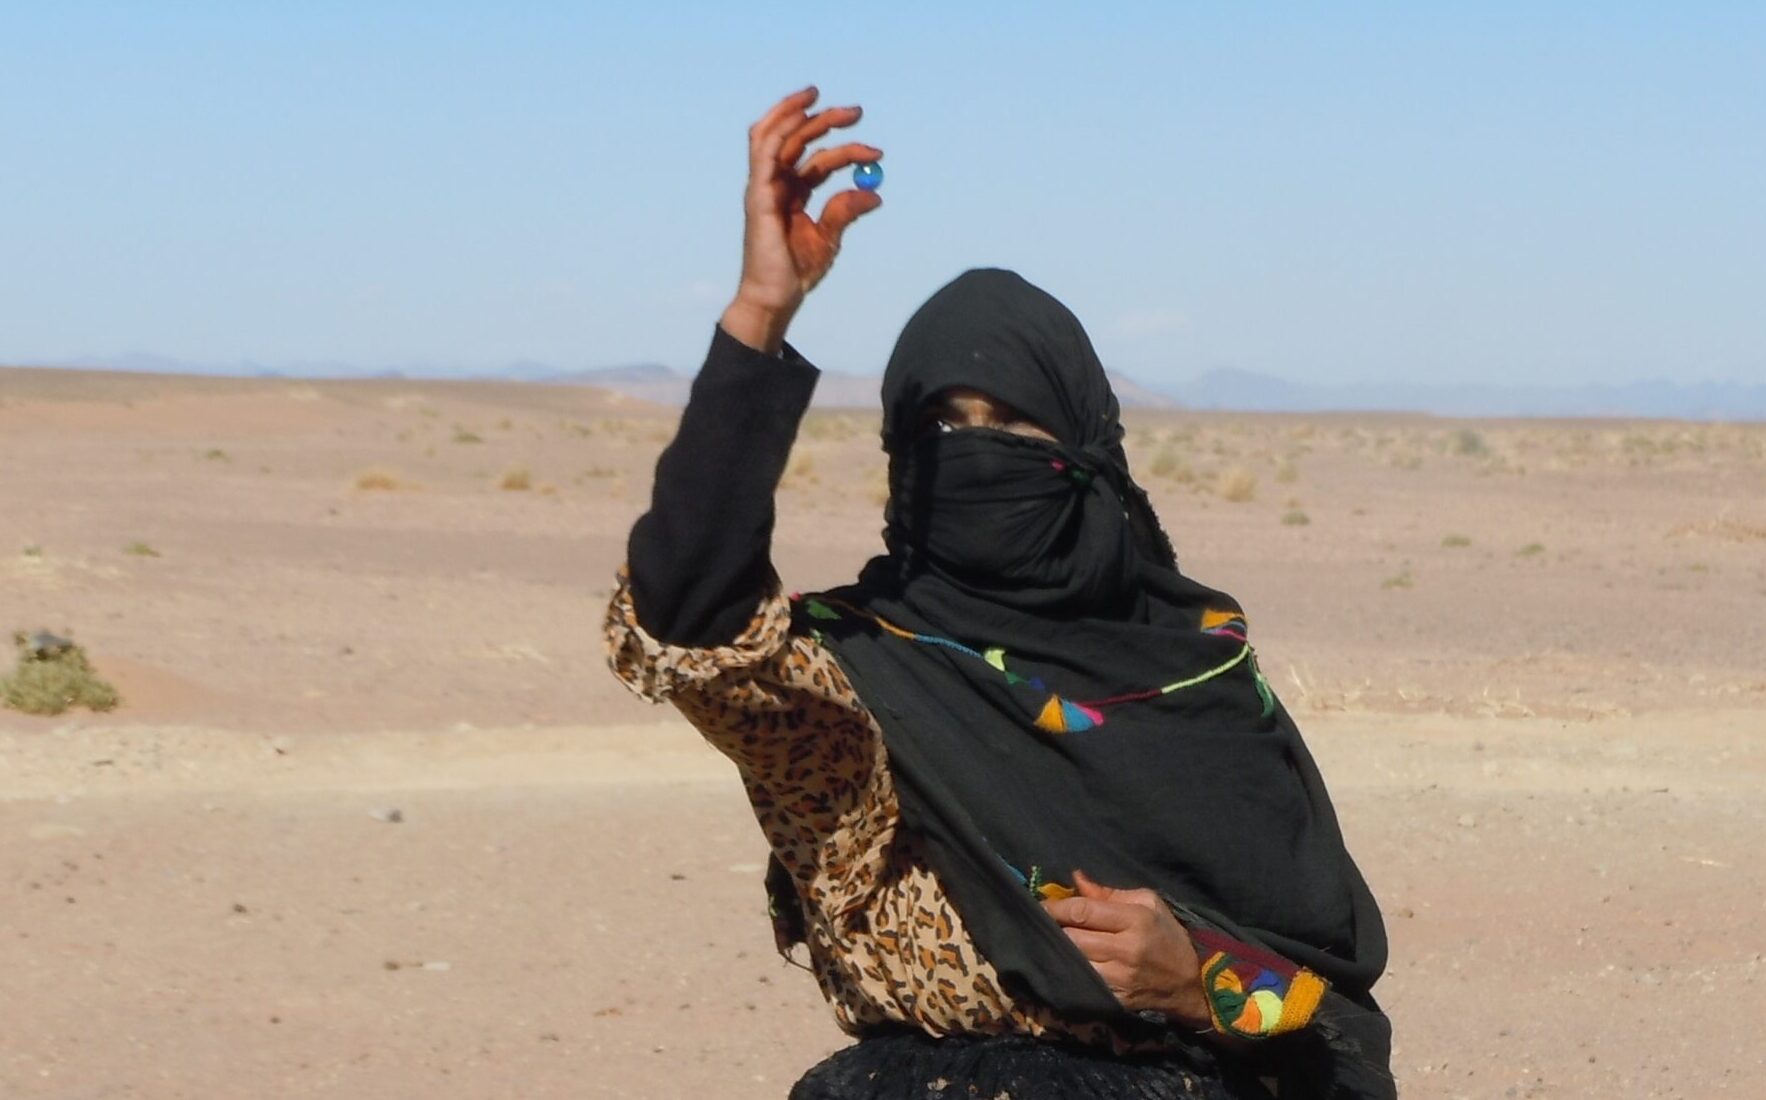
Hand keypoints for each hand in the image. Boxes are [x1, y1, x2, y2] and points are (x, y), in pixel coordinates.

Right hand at [721, 86, 882, 352]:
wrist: (776, 298)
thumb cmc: (796, 272)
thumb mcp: (829, 238)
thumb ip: (845, 211)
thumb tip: (874, 194)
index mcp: (791, 193)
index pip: (817, 160)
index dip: (846, 150)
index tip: (876, 152)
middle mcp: (775, 184)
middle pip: (796, 140)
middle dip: (825, 120)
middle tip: (857, 112)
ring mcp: (763, 187)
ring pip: (773, 136)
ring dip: (795, 112)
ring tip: (818, 96)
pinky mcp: (758, 193)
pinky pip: (765, 152)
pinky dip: (780, 129)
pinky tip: (801, 117)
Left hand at [1042, 869, 1211, 1028]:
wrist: (1191, 982)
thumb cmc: (1168, 935)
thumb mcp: (1149, 903)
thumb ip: (1110, 892)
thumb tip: (1076, 878)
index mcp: (1135, 920)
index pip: (1083, 912)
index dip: (1056, 907)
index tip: (1041, 906)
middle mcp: (1125, 950)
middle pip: (1073, 939)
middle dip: (1054, 930)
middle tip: (1042, 924)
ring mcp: (1119, 979)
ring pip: (1073, 963)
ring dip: (1059, 952)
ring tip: (1050, 943)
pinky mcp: (1116, 999)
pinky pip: (1082, 984)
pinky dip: (1070, 973)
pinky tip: (1064, 964)